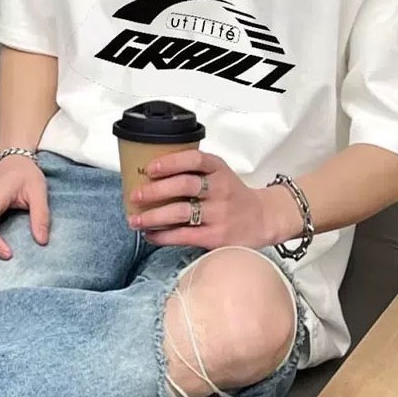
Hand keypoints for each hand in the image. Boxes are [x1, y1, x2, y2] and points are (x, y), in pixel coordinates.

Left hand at [127, 150, 300, 249]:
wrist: (263, 219)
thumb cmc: (233, 196)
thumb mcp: (220, 174)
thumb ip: (194, 171)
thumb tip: (149, 175)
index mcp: (219, 170)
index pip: (195, 159)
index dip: (171, 162)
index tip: (150, 168)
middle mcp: (221, 190)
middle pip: (184, 185)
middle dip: (155, 190)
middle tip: (135, 195)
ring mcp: (219, 214)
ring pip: (180, 213)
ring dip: (153, 216)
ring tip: (134, 219)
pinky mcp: (216, 237)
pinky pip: (184, 236)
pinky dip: (163, 236)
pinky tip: (150, 235)